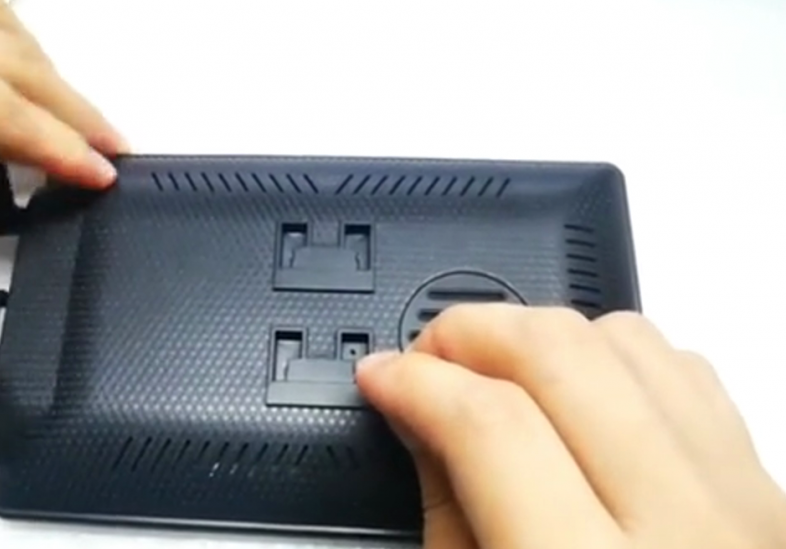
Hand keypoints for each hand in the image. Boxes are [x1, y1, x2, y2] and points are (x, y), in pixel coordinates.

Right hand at [357, 305, 785, 548]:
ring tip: (498, 366)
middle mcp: (684, 534)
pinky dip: (615, 356)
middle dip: (472, 332)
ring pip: (630, 340)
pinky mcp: (769, 489)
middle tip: (431, 354)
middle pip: (562, 357)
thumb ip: (449, 513)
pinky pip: (686, 370)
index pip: (489, 427)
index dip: (417, 382)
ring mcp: (746, 505)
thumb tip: (424, 416)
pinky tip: (577, 387)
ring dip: (542, 333)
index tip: (384, 374)